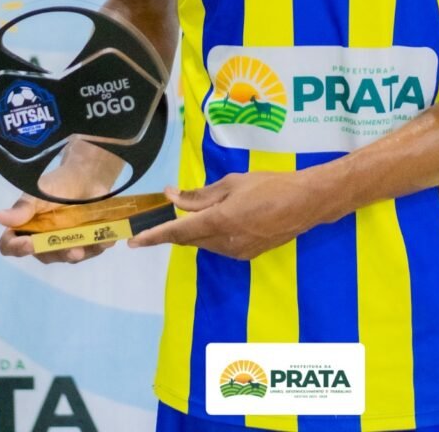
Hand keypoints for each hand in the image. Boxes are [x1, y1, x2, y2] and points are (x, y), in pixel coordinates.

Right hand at [0, 194, 116, 264]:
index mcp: (24, 230)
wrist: (86, 176)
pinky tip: (107, 239)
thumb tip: (0, 217)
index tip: (28, 244)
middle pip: (44, 255)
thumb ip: (23, 208)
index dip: (16, 248)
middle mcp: (42, 242)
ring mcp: (64, 245)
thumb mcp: (38, 193)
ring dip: (80, 252)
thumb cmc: (57, 184)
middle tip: (72, 250)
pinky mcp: (85, 243)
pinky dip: (98, 245)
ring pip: (68, 256)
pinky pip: (90, 250)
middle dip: (58, 253)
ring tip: (90, 244)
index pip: (10, 245)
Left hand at [127, 170, 328, 259]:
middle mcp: (225, 243)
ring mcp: (237, 253)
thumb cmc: (269, 186)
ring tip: (205, 209)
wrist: (305, 203)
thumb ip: (200, 195)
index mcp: (219, 222)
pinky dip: (213, 234)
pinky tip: (224, 219)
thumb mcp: (232, 184)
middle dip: (175, 229)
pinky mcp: (248, 255)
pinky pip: (221, 246)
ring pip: (205, 243)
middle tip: (168, 212)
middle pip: (189, 239)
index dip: (153, 237)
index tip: (134, 242)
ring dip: (196, 231)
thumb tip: (174, 196)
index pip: (177, 232)